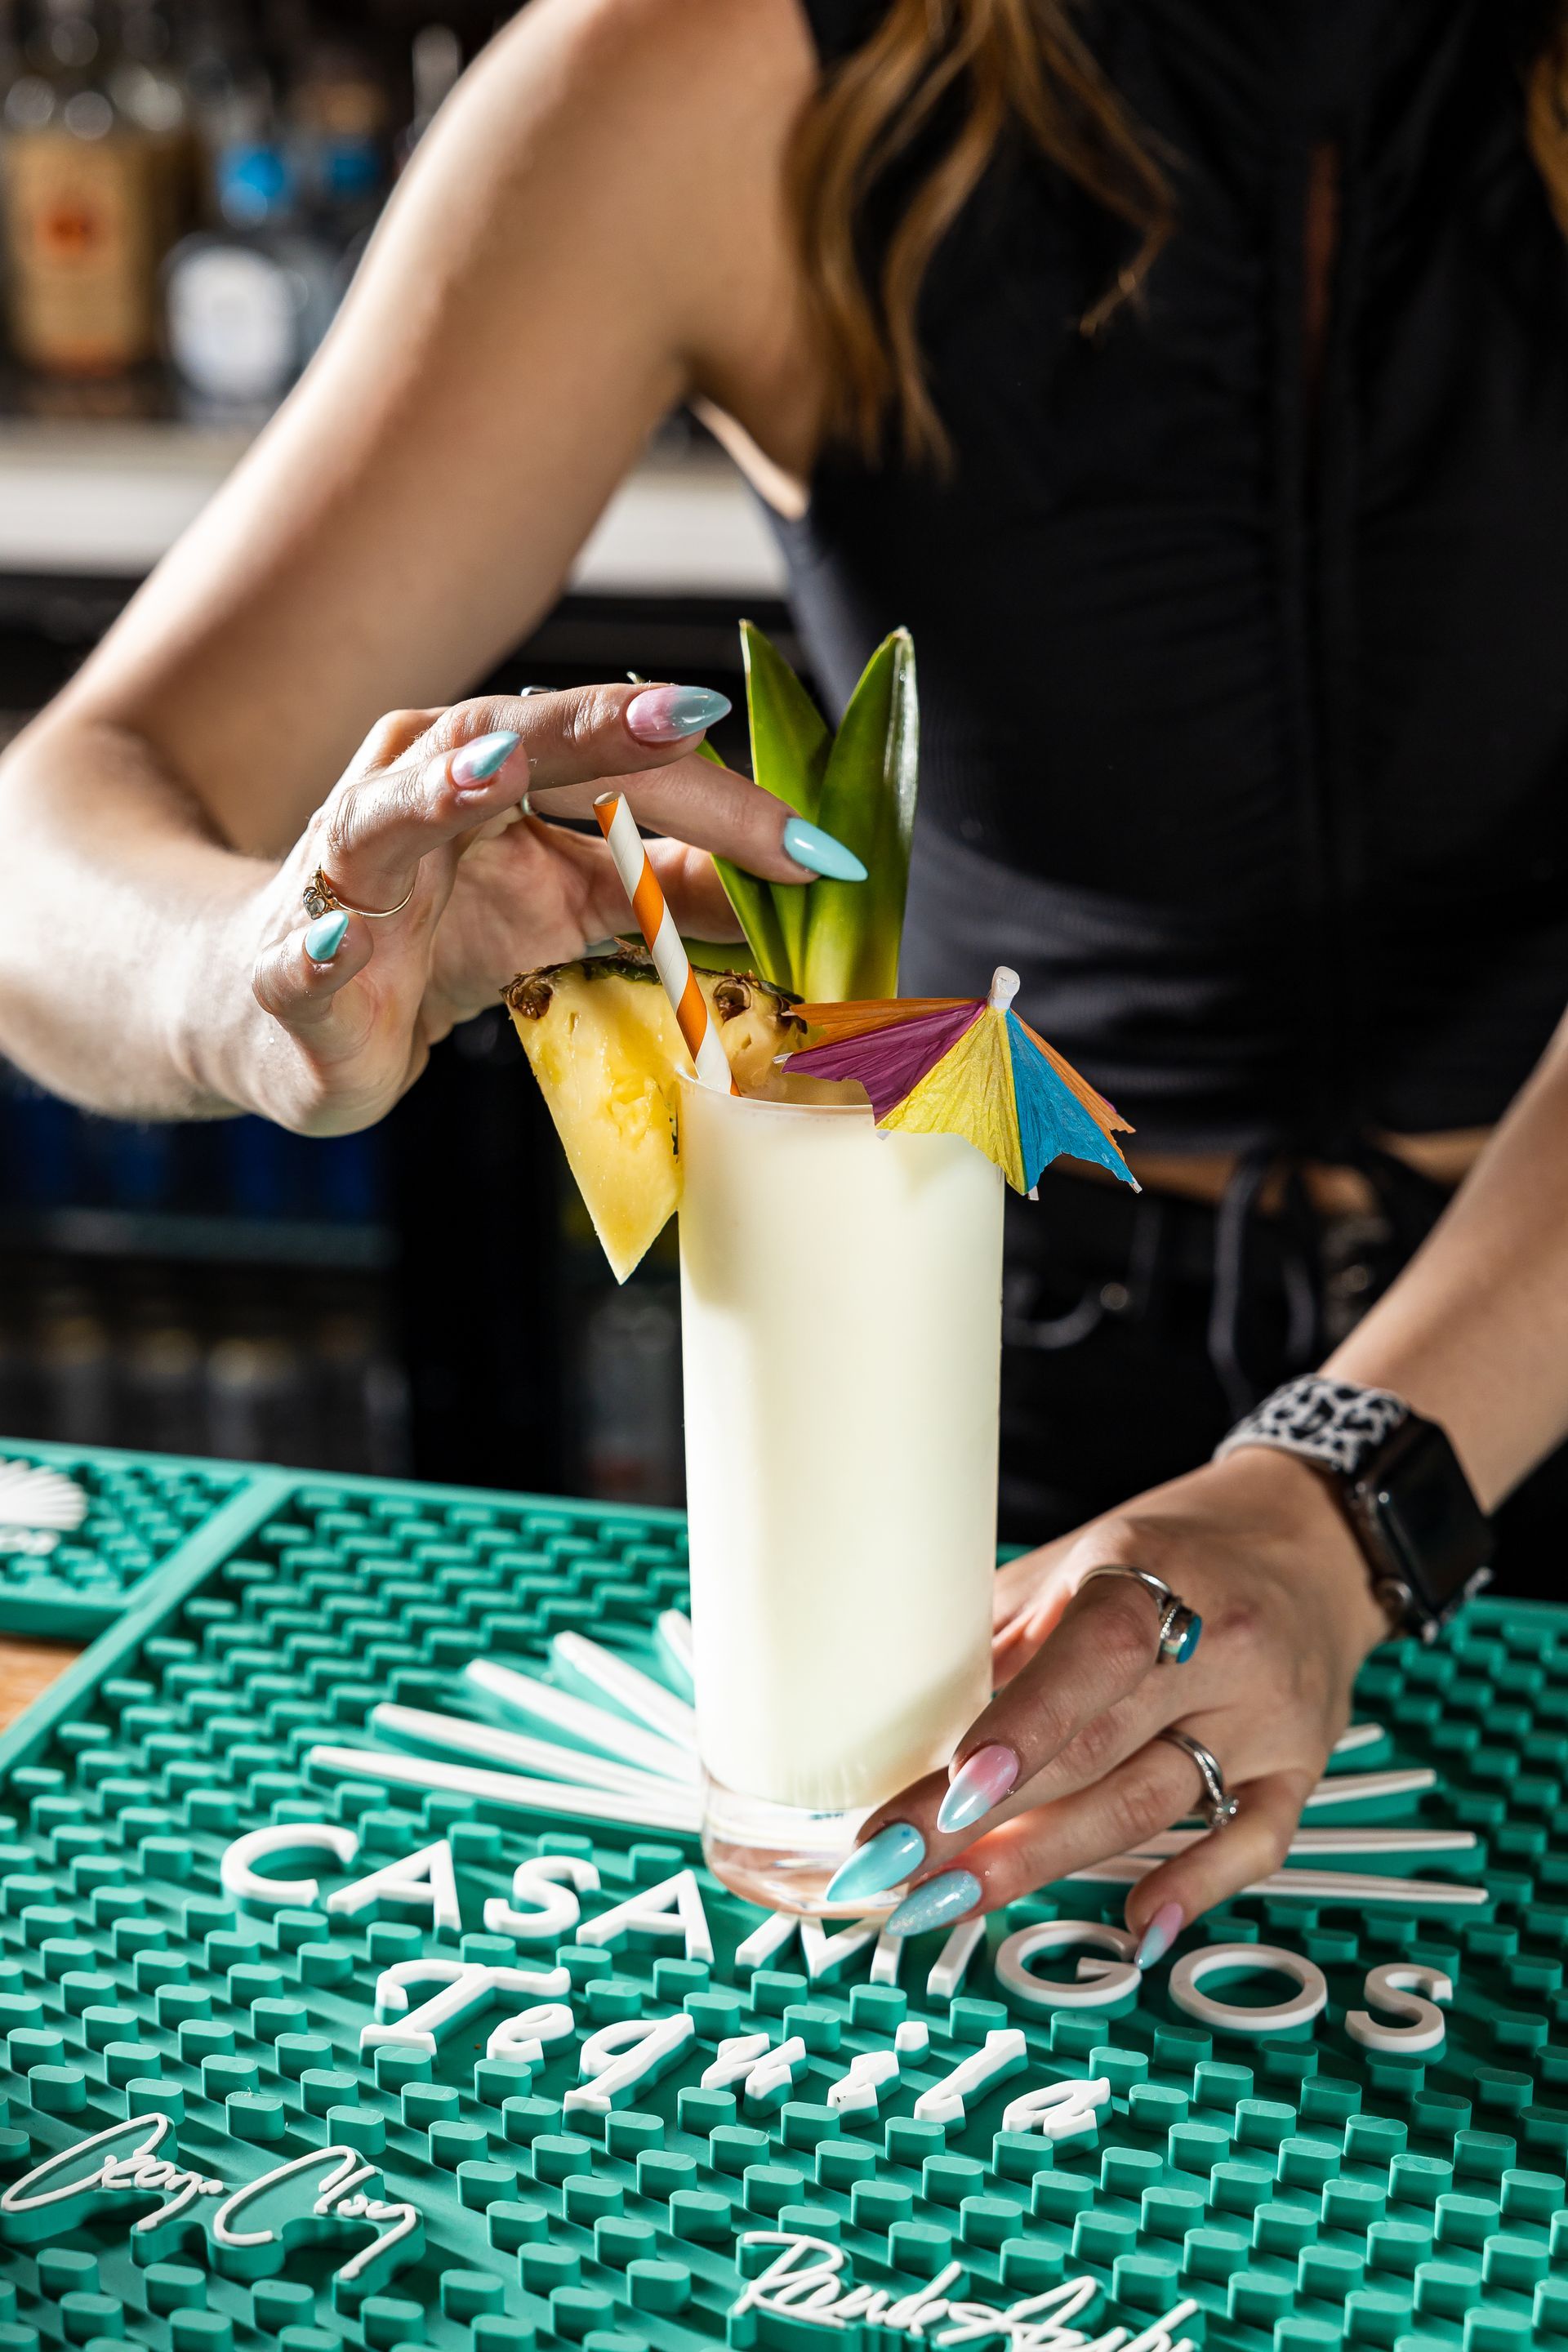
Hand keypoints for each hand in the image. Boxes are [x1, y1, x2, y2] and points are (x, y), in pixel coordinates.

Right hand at [234, 683, 820, 1131]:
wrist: (288, 1011)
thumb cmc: (436, 936)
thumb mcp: (567, 908)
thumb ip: (668, 892)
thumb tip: (793, 890)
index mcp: (489, 764)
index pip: (618, 761)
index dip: (720, 800)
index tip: (817, 850)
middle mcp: (410, 786)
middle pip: (510, 741)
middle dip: (598, 728)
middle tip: (691, 714)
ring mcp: (344, 871)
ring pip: (386, 815)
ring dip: (437, 790)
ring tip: (498, 773)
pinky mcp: (288, 966)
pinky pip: (298, 953)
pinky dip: (313, 949)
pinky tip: (334, 948)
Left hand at [841, 1446, 1392, 1955]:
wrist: (1308, 1545)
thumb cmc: (1172, 1555)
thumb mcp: (1077, 1562)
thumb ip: (1003, 1641)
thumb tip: (899, 1726)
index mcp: (1149, 1572)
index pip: (1090, 1656)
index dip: (1022, 1726)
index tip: (953, 1785)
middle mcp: (1222, 1645)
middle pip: (1101, 1748)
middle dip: (988, 1818)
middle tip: (898, 1863)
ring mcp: (1266, 1717)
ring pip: (1151, 1804)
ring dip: (1045, 1860)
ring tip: (952, 1895)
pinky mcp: (1299, 1770)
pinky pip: (1250, 1843)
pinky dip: (1193, 1888)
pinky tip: (1137, 1924)